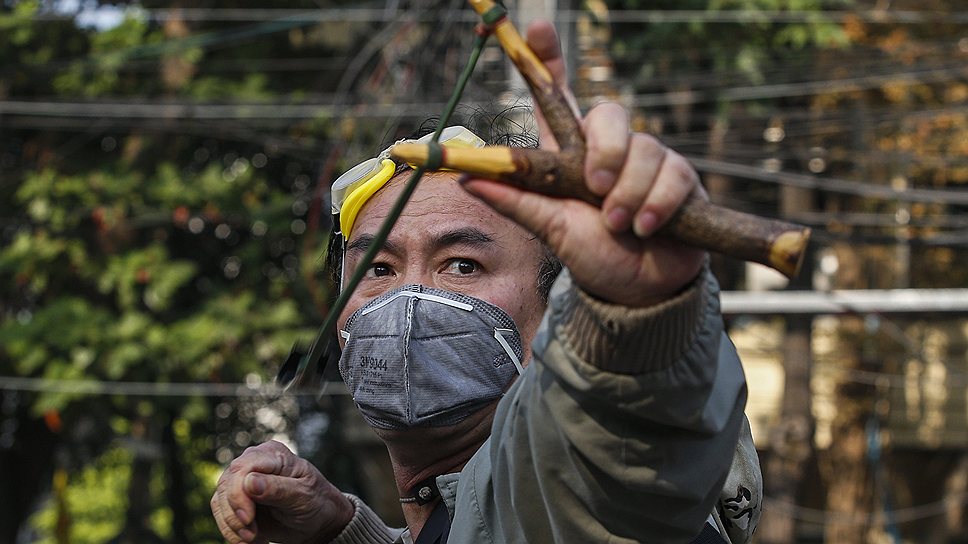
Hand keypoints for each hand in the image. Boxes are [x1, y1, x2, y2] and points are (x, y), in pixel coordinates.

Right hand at [210, 440, 353, 543]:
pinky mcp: (236, 499)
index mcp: (273, 454)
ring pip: (219, 500)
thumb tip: (249, 482)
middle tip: (251, 534)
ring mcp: (242, 480)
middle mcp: (253, 462)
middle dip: (234, 513)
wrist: (316, 520)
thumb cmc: (314, 502)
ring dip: (232, 525)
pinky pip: (221, 513)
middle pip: (226, 484)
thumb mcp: (303, 496)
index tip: (248, 519)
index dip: (238, 494)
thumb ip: (278, 488)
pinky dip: (230, 530)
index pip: (242, 468)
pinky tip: (248, 539)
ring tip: (253, 538)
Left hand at [459, 20, 705, 306]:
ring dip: (628, 194)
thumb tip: (467, 177)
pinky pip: (672, 175)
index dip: (548, 59)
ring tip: (619, 226)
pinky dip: (655, 205)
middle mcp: (608, 149)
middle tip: (596, 189)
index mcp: (570, 154)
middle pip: (609, 113)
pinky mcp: (680, 178)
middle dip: (605, 150)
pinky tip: (646, 228)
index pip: (557, 97)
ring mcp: (646, 160)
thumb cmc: (593, 254)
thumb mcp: (550, 229)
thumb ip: (516, 201)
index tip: (537, 28)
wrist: (639, 290)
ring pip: (643, 150)